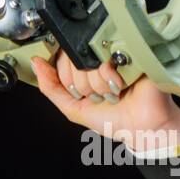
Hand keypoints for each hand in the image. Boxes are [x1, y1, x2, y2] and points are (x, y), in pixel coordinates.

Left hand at [31, 48, 179, 145]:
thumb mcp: (72, 107)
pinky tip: (120, 86)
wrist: (144, 126)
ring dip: (97, 87)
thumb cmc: (113, 119)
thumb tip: (35, 63)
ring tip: (112, 92)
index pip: (61, 61)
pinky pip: (105, 62)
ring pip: (88, 62)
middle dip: (83, 87)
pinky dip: (109, 80)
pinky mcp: (129, 52)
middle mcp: (98, 56)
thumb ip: (51, 88)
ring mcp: (114, 52)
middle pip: (73, 62)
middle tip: (99, 95)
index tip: (82, 94)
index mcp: (85, 66)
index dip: (68, 81)